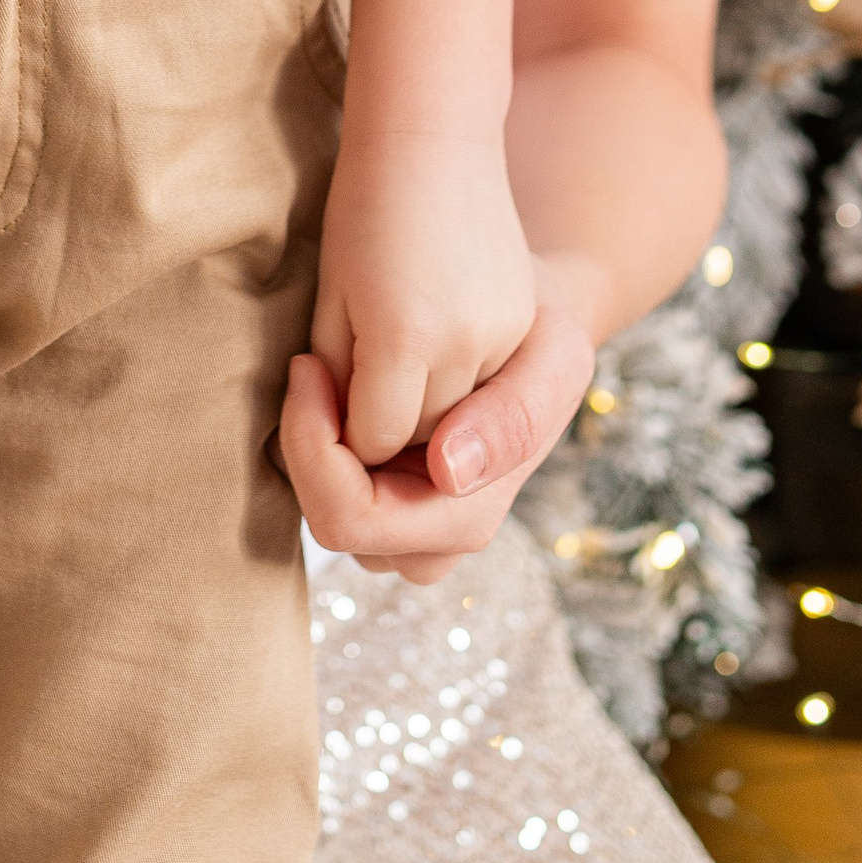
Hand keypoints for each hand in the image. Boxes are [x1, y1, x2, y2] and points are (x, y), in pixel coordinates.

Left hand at [282, 274, 596, 584]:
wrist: (536, 325)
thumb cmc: (541, 332)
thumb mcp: (555, 357)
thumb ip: (516, 418)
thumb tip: (449, 474)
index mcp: (472, 512)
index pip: (355, 517)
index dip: (313, 447)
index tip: (309, 365)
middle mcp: (443, 537)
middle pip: (338, 531)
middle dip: (308, 453)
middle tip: (307, 370)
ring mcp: (420, 529)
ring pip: (335, 524)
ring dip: (314, 459)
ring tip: (323, 384)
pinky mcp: (400, 506)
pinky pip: (340, 503)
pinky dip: (324, 457)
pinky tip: (334, 398)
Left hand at [311, 120, 535, 459]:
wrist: (432, 139)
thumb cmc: (361, 210)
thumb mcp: (333, 295)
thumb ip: (342, 378)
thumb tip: (347, 442)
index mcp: (404, 334)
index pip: (370, 438)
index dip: (338, 428)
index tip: (319, 386)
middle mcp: (465, 342)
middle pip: (418, 443)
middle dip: (380, 433)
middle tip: (345, 394)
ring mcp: (503, 333)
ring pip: (456, 425)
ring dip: (420, 422)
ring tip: (384, 376)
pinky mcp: (522, 325)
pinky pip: (485, 391)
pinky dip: (453, 395)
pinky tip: (425, 359)